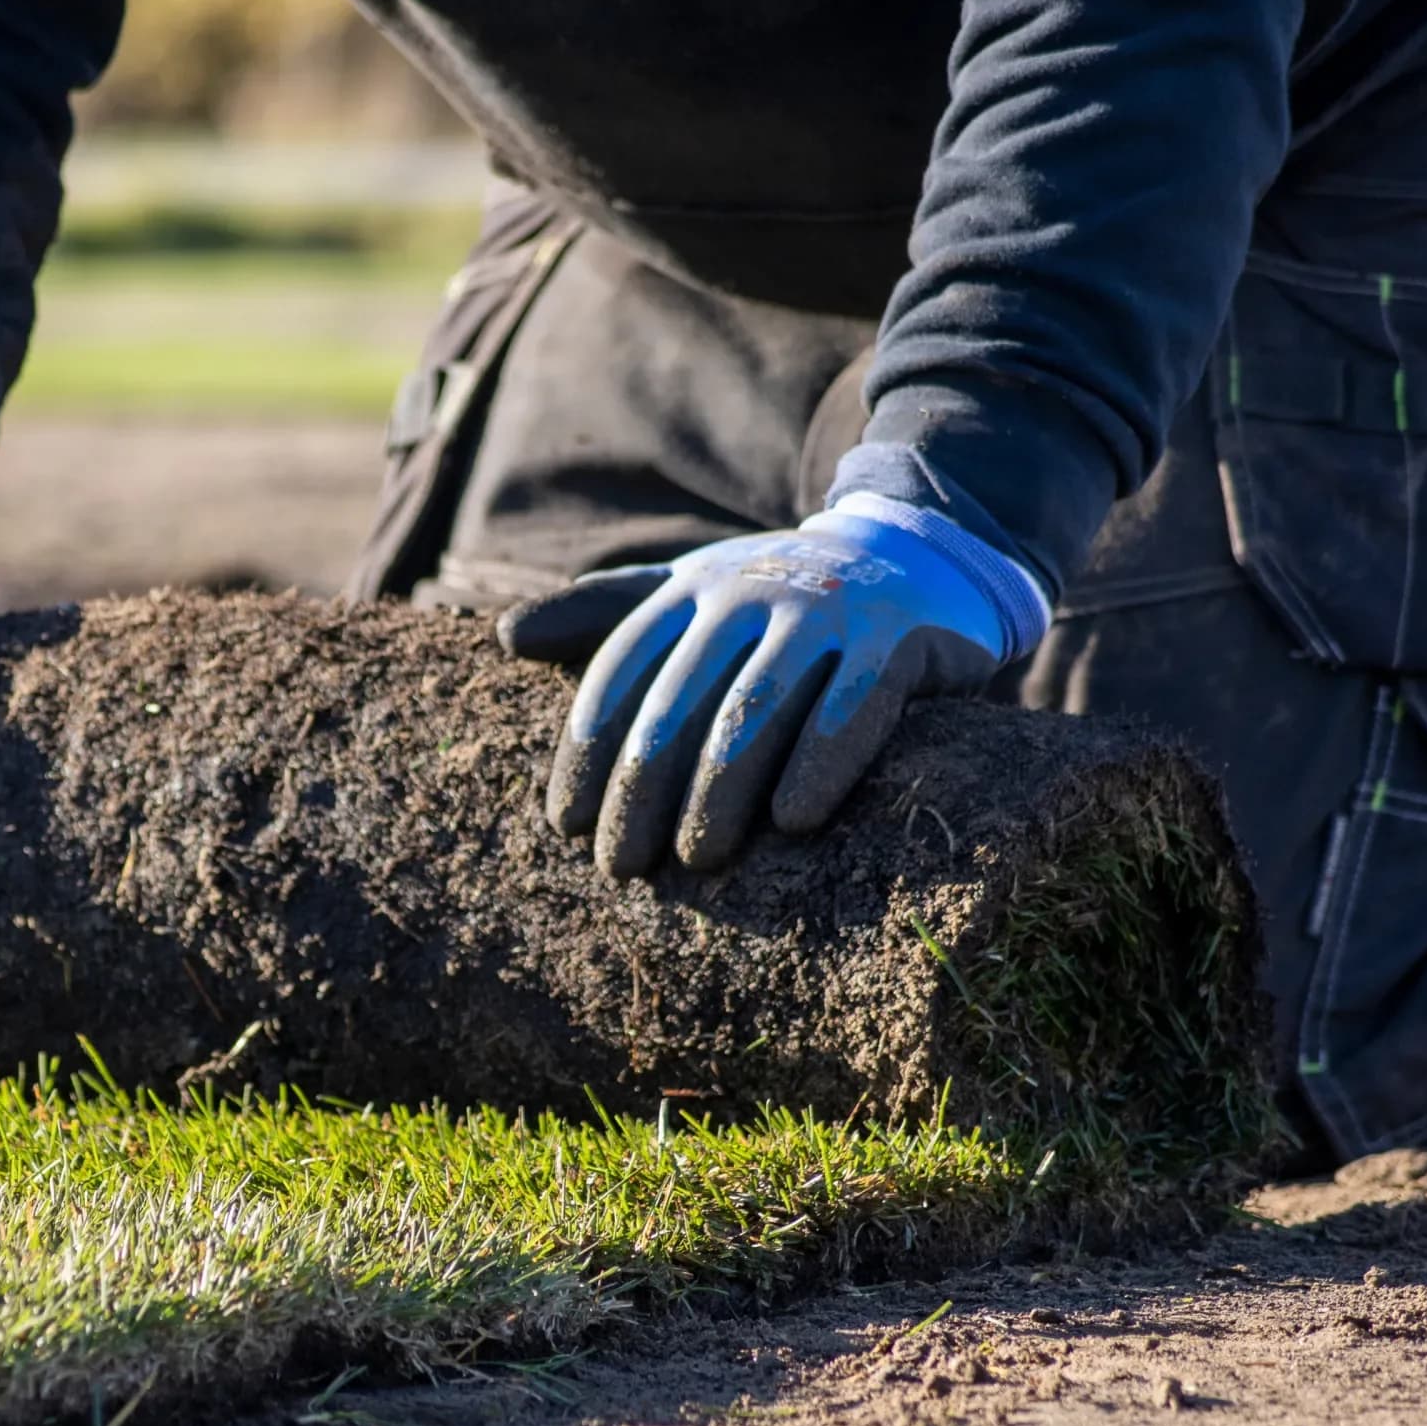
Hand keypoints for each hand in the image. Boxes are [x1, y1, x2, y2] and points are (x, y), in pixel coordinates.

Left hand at [497, 499, 1046, 877]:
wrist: (921, 560)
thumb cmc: (782, 602)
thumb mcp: (693, 595)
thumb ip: (605, 615)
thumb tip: (505, 638)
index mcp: (694, 590)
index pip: (621, 671)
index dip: (586, 750)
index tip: (564, 825)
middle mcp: (753, 593)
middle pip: (680, 700)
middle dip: (642, 789)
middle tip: (620, 865)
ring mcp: (829, 613)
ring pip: (757, 709)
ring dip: (718, 790)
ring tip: (695, 861)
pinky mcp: (899, 641)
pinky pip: (854, 708)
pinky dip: (820, 763)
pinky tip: (792, 822)